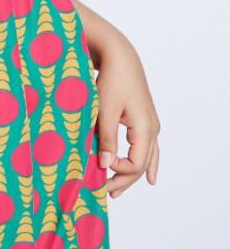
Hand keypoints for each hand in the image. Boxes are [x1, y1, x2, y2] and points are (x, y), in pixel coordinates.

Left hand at [94, 34, 160, 197]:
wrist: (119, 55)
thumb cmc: (111, 79)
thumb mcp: (105, 110)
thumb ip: (105, 138)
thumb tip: (104, 165)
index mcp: (145, 128)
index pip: (135, 163)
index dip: (116, 169)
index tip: (97, 164)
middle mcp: (152, 128)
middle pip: (142, 164)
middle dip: (123, 180)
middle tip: (104, 193)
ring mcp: (150, 124)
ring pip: (145, 158)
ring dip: (131, 174)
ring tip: (118, 191)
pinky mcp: (143, 118)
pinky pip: (147, 148)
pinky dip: (145, 163)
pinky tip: (149, 176)